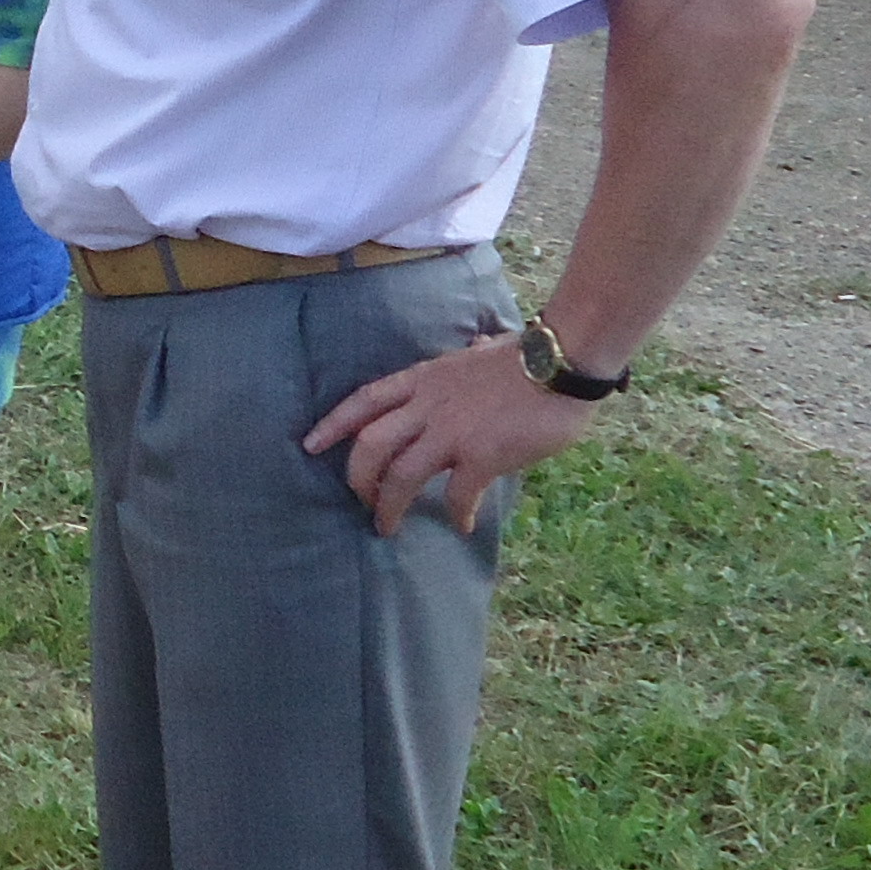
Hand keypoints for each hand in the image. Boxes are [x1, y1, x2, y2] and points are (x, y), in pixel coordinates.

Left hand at [303, 328, 601, 536]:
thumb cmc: (528, 357)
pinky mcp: (481, 455)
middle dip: (357, 478)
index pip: (363, 400)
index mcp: (423, 379)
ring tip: (390, 527)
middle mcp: (428, 405)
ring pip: (400, 475)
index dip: (333, 424)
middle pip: (369, 445)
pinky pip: (456, 495)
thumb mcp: (481, 351)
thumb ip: (469, 355)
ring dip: (389, 506)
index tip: (310, 445)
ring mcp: (451, 430)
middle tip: (361, 501)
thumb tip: (478, 343)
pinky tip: (462, 525)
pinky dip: (455, 514)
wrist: (560, 362)